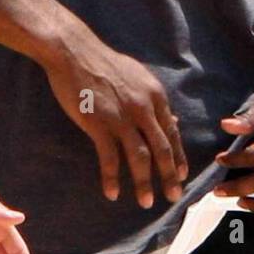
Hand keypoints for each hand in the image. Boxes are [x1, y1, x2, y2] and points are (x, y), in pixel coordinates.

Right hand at [43, 26, 187, 208]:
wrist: (73, 51)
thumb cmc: (103, 62)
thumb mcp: (137, 76)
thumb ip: (153, 100)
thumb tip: (172, 120)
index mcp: (154, 95)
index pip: (171, 131)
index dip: (178, 156)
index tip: (181, 175)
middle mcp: (143, 107)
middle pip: (161, 148)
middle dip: (169, 176)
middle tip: (174, 196)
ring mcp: (121, 116)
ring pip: (140, 157)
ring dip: (144, 183)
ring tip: (146, 202)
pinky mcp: (99, 123)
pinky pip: (109, 157)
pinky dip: (111, 177)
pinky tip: (113, 193)